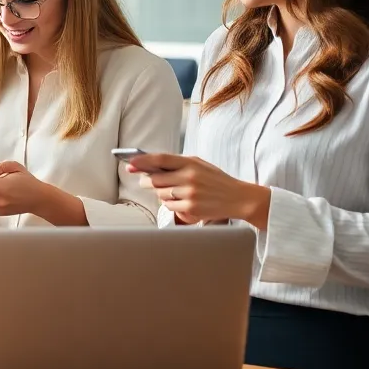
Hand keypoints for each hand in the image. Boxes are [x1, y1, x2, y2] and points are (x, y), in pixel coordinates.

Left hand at [127, 153, 270, 227]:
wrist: (238, 198)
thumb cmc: (216, 180)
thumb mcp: (200, 165)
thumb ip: (178, 163)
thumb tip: (151, 165)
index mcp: (191, 163)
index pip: (161, 159)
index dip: (142, 161)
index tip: (130, 163)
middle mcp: (189, 178)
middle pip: (155, 180)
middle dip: (147, 181)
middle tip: (145, 181)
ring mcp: (190, 195)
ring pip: (161, 195)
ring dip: (161, 194)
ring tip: (174, 191)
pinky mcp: (191, 209)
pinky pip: (169, 207)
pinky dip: (171, 205)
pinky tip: (181, 201)